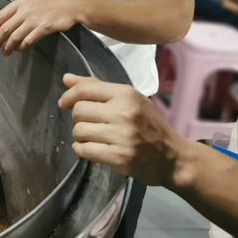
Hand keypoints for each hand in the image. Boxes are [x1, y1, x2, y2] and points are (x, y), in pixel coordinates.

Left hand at [0, 0, 82, 54]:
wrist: (70, 5)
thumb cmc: (48, 4)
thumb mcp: (29, 1)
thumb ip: (14, 10)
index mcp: (19, 3)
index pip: (0, 16)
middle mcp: (25, 11)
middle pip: (5, 28)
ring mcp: (34, 20)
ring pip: (15, 36)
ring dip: (8, 46)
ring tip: (5, 52)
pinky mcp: (44, 28)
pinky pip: (28, 40)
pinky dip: (21, 47)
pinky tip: (18, 49)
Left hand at [58, 74, 184, 186]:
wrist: (174, 158)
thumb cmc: (150, 125)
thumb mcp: (130, 99)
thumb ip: (96, 87)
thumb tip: (66, 78)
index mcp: (126, 94)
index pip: (85, 89)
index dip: (68, 95)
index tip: (64, 103)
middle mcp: (124, 112)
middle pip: (78, 111)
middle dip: (78, 118)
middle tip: (91, 124)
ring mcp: (122, 135)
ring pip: (79, 131)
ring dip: (81, 136)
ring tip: (94, 137)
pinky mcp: (120, 157)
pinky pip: (85, 150)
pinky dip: (83, 150)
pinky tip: (92, 149)